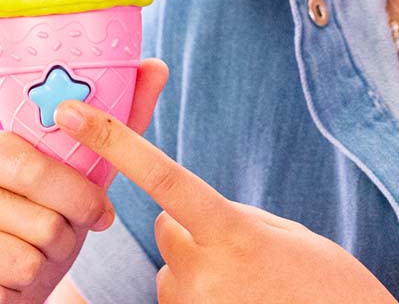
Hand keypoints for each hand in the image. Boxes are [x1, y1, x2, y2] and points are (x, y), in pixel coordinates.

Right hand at [0, 59, 167, 303]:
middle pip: (35, 219)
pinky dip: (11, 298)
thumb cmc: (39, 216)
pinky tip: (3, 285)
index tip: (102, 212)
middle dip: (64, 238)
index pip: (32, 165)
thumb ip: (117, 121)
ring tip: (31, 260)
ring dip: (40, 270)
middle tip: (60, 239)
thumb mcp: (76, 173)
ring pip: (19, 262)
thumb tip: (156, 66)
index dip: (77, 195)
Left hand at [54, 99, 398, 303]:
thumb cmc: (327, 284)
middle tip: (242, 248)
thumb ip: (232, 218)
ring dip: (199, 267)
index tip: (71, 114)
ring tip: (250, 285)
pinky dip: (203, 296)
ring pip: (174, 266)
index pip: (161, 176)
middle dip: (191, 225)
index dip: (113, 142)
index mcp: (232, 230)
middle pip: (168, 224)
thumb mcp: (283, 234)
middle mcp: (204, 270)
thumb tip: (193, 216)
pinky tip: (242, 301)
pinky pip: (180, 299)